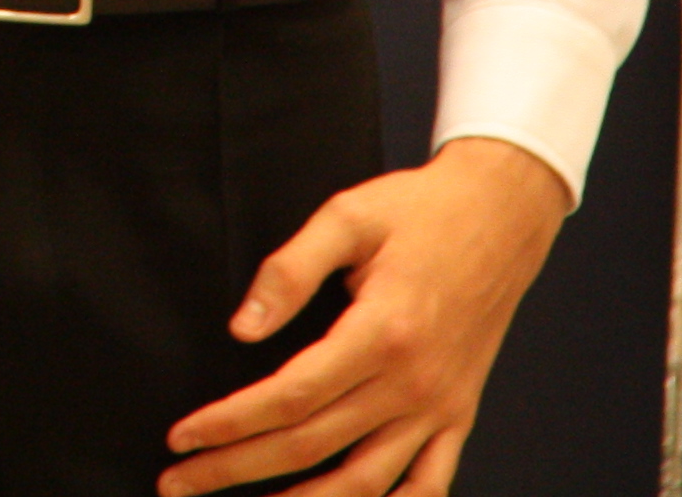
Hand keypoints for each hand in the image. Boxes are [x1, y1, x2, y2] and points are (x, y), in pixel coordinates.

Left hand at [158, 136, 572, 495]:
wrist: (503, 215)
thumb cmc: (419, 211)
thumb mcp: (348, 217)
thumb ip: (290, 271)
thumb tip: (241, 328)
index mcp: (381, 332)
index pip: (289, 398)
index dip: (228, 423)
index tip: (180, 437)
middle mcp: (412, 382)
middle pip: (311, 446)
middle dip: (236, 468)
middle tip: (178, 483)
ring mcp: (439, 406)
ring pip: (364, 482)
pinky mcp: (458, 415)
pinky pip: (429, 484)